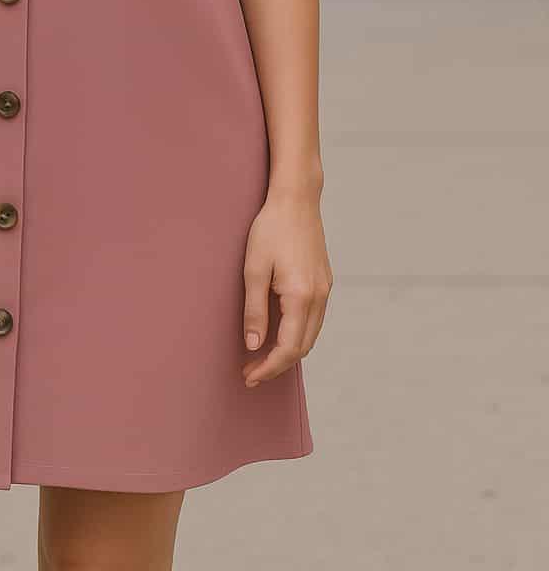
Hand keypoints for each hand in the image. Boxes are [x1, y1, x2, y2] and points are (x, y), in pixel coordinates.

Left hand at [241, 186, 332, 386]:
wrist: (296, 199)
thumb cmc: (271, 229)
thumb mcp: (254, 269)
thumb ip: (254, 311)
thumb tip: (253, 345)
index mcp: (301, 296)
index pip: (288, 349)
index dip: (269, 368)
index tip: (249, 377)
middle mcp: (319, 297)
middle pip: (303, 347)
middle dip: (277, 365)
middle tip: (252, 373)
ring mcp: (325, 289)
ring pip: (311, 335)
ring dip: (289, 351)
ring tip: (263, 358)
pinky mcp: (325, 281)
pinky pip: (315, 319)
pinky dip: (299, 334)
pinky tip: (281, 333)